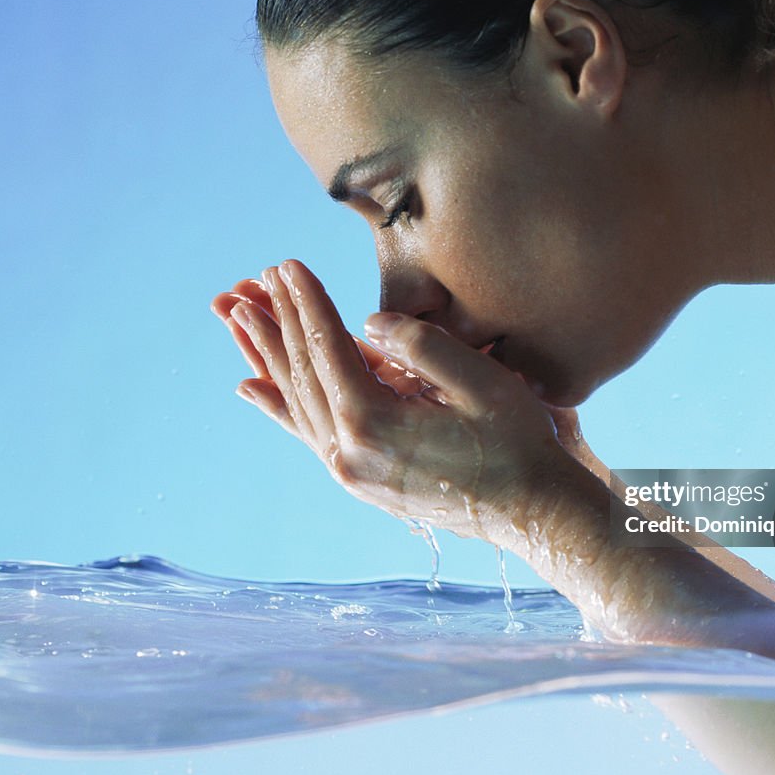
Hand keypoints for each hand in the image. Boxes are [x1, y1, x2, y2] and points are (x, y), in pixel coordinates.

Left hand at [210, 259, 572, 539]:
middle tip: (254, 281)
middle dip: (281, 321)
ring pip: (297, 401)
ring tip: (243, 316)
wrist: (531, 510)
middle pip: (303, 373)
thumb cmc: (515, 442)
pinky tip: (251, 386)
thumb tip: (368, 325)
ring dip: (270, 355)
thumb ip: (419, 345)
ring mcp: (351, 472)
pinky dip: (278, 405)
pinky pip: (307, 433)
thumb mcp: (478, 382)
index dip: (308, 302)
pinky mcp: (361, 480)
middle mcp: (348, 453)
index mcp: (373, 424)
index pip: (328, 348)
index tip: (286, 265)